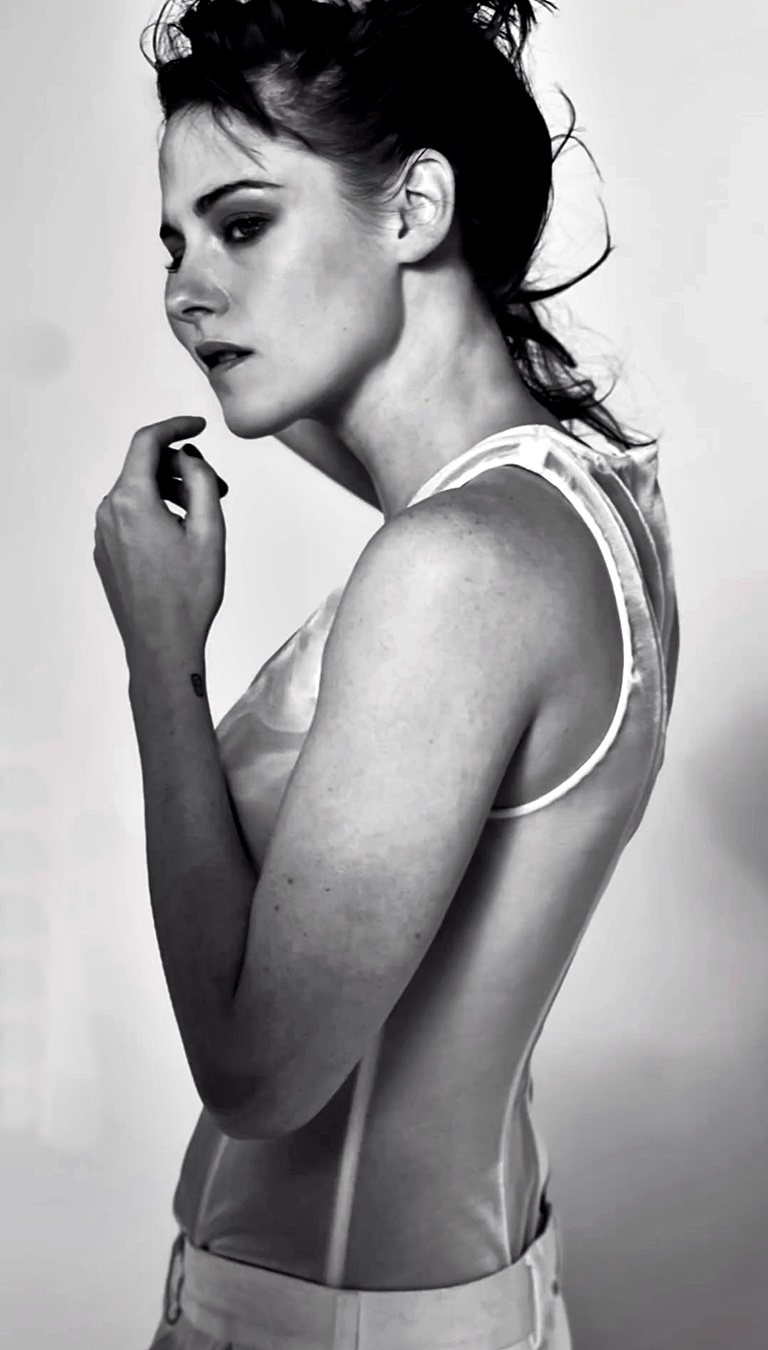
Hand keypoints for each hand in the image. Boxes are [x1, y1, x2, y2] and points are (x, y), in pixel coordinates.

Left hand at [93, 416, 227, 663]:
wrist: (161, 645)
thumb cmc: (187, 596)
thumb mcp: (208, 530)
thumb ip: (201, 481)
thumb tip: (190, 458)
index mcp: (131, 501)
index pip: (147, 442)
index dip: (175, 427)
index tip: (198, 426)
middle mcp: (109, 513)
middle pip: (143, 469)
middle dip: (181, 468)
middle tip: (217, 488)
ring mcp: (104, 534)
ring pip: (138, 494)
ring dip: (171, 493)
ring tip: (203, 517)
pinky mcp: (106, 553)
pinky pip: (130, 517)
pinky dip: (156, 513)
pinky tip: (181, 537)